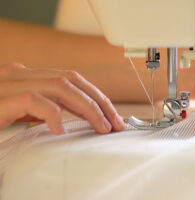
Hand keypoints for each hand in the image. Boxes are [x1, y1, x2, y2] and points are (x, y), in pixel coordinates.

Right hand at [0, 63, 124, 133]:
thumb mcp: (21, 112)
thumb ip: (42, 109)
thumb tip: (69, 117)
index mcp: (29, 77)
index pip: (72, 80)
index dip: (96, 96)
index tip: (112, 116)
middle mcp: (22, 74)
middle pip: (72, 80)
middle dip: (99, 102)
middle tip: (115, 123)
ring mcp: (10, 83)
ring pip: (61, 86)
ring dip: (87, 107)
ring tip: (101, 127)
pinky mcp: (1, 98)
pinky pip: (34, 100)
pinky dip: (52, 114)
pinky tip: (61, 129)